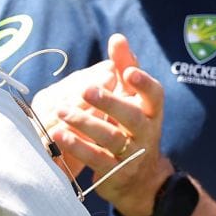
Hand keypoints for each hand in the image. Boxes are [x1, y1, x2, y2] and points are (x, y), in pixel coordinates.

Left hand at [45, 35, 170, 215]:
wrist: (139, 179)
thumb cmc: (131, 127)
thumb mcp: (132, 98)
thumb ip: (125, 67)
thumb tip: (117, 37)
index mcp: (151, 111)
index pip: (154, 95)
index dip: (143, 83)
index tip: (128, 71)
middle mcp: (146, 132)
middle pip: (132, 117)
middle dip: (110, 103)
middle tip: (86, 89)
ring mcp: (133, 155)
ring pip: (111, 138)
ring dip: (85, 124)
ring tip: (60, 112)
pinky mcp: (116, 173)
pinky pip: (97, 160)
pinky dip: (78, 147)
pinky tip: (60, 135)